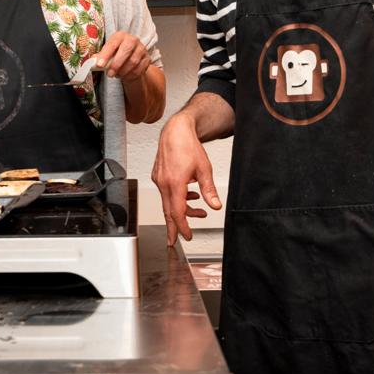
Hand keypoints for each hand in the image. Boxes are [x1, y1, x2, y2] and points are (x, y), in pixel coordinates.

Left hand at [93, 32, 151, 81]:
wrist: (132, 60)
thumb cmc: (117, 55)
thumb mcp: (108, 53)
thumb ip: (100, 57)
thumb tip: (92, 62)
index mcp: (121, 36)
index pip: (112, 44)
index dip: (105, 55)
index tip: (99, 65)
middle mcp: (133, 40)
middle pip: (125, 50)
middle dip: (116, 64)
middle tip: (109, 74)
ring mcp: (142, 49)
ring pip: (133, 62)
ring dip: (123, 71)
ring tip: (117, 74)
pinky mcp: (147, 58)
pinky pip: (138, 69)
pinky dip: (130, 75)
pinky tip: (125, 75)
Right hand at [152, 111, 221, 245]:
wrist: (175, 132)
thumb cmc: (188, 147)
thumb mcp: (204, 169)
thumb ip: (209, 190)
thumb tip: (215, 205)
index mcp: (175, 183)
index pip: (177, 212)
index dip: (182, 226)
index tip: (187, 235)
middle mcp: (163, 183)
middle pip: (167, 212)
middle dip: (173, 227)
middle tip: (174, 241)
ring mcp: (159, 180)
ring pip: (168, 202)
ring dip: (181, 210)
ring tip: (198, 212)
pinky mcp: (158, 176)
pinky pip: (167, 193)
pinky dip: (177, 198)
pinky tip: (189, 195)